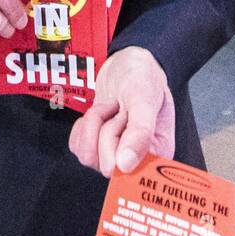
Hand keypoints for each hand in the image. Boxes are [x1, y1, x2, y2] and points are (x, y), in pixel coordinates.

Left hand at [68, 46, 174, 177]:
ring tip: (110, 107)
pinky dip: (84, 125)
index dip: (120, 144)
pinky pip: (76, 147)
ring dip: (94, 124)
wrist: (126, 63)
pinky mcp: (95, 146)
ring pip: (87, 156)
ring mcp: (113, 155)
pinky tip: (102, 112)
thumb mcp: (144, 98)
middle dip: (106, 130)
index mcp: (157, 154)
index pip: (128, 172)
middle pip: (105, 165)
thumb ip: (140, 133)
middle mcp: (137, 160)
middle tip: (120, 110)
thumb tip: (126, 166)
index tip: (126, 120)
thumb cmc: (142, 77)